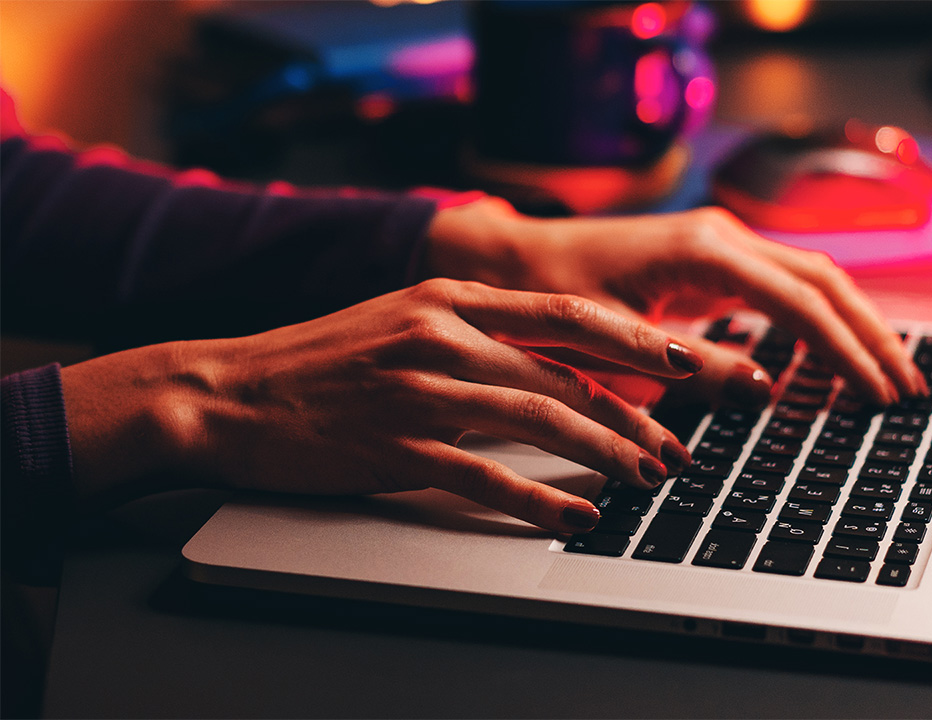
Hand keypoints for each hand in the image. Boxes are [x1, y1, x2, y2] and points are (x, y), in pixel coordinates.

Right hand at [61, 279, 699, 532]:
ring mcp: (420, 391)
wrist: (227, 392)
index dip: (637, 341)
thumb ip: (481, 329)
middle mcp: (444, 336)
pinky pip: (487, 477)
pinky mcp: (396, 446)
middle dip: (637, 414)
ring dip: (607, 454)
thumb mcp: (406, 319)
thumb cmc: (322, 359)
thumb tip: (559, 357)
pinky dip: (541, 501)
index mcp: (451, 299)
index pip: (569, 313)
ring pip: (542, 422)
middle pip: (568, 375)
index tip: (687, 361)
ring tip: (648, 478)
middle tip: (678, 446)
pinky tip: (577, 517)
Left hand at [426, 198, 927, 405]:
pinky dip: (817, 317)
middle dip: (869, 333)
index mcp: (706, 249)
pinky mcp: (713, 258)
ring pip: (811, 278)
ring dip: (852, 323)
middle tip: (906, 385)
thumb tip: (768, 389)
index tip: (876, 390)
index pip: (800, 300)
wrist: (514, 263)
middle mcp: (722, 236)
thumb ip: (696, 365)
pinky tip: (834, 352)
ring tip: (888, 372)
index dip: (845, 348)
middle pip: (824, 280)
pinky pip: (782, 285)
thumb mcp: (623, 342)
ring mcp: (721, 242)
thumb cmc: (555, 297)